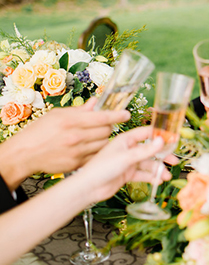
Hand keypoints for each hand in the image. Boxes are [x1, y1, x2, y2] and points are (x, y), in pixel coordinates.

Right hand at [0, 98, 130, 189]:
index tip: (126, 114)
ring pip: (104, 144)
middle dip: (109, 126)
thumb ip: (80, 110)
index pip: (103, 117)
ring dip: (104, 139)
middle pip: (106, 130)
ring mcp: (77, 152)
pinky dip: (98, 151)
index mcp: (71, 121)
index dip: (118, 115)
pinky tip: (91, 147)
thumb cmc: (38, 132)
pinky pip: (96, 156)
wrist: (24, 154)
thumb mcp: (57, 115)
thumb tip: (96, 102)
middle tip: (105, 124)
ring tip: (96, 136)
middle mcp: (76, 137)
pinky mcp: (77, 164)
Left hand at [73, 127, 171, 203]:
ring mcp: (128, 162)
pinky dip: (151, 177)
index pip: (147, 133)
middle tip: (174, 160)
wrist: (89, 188)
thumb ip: (146, 150)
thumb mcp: (126, 158)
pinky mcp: (127, 174)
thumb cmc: (101, 168)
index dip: (160, 135)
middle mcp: (128, 149)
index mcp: (126, 140)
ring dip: (158, 169)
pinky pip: (143, 174)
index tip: (173, 139)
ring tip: (166, 176)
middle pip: (150, 149)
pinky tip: (157, 181)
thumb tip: (162, 141)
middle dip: (162, 155)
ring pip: (148, 163)